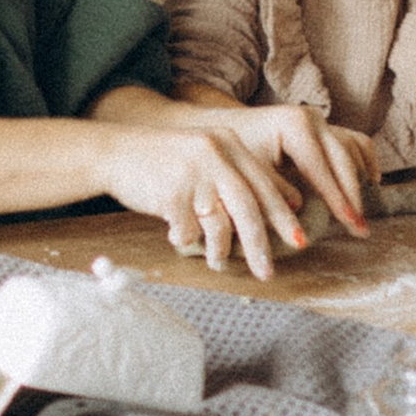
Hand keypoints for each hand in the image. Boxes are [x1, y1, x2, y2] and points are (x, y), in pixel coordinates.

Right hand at [93, 119, 323, 276]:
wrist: (115, 153)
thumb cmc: (167, 162)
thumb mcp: (208, 156)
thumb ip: (242, 175)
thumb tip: (289, 202)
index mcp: (229, 144)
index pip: (265, 185)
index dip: (283, 216)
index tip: (300, 241)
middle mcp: (215, 155)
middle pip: (248, 208)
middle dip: (261, 245)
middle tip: (268, 272)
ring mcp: (192, 173)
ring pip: (219, 225)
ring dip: (220, 250)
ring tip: (218, 262)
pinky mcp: (170, 193)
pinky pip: (188, 231)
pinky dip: (186, 241)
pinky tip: (178, 237)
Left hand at [213, 103, 377, 231]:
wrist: (226, 127)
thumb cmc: (234, 155)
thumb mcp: (249, 174)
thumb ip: (272, 192)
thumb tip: (298, 211)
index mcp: (293, 125)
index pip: (321, 168)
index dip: (337, 198)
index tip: (350, 223)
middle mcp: (312, 118)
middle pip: (344, 159)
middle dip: (353, 197)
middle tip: (361, 230)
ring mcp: (321, 121)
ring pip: (354, 150)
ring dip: (360, 182)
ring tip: (361, 217)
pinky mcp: (326, 127)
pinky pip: (355, 144)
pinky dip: (363, 164)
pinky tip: (367, 187)